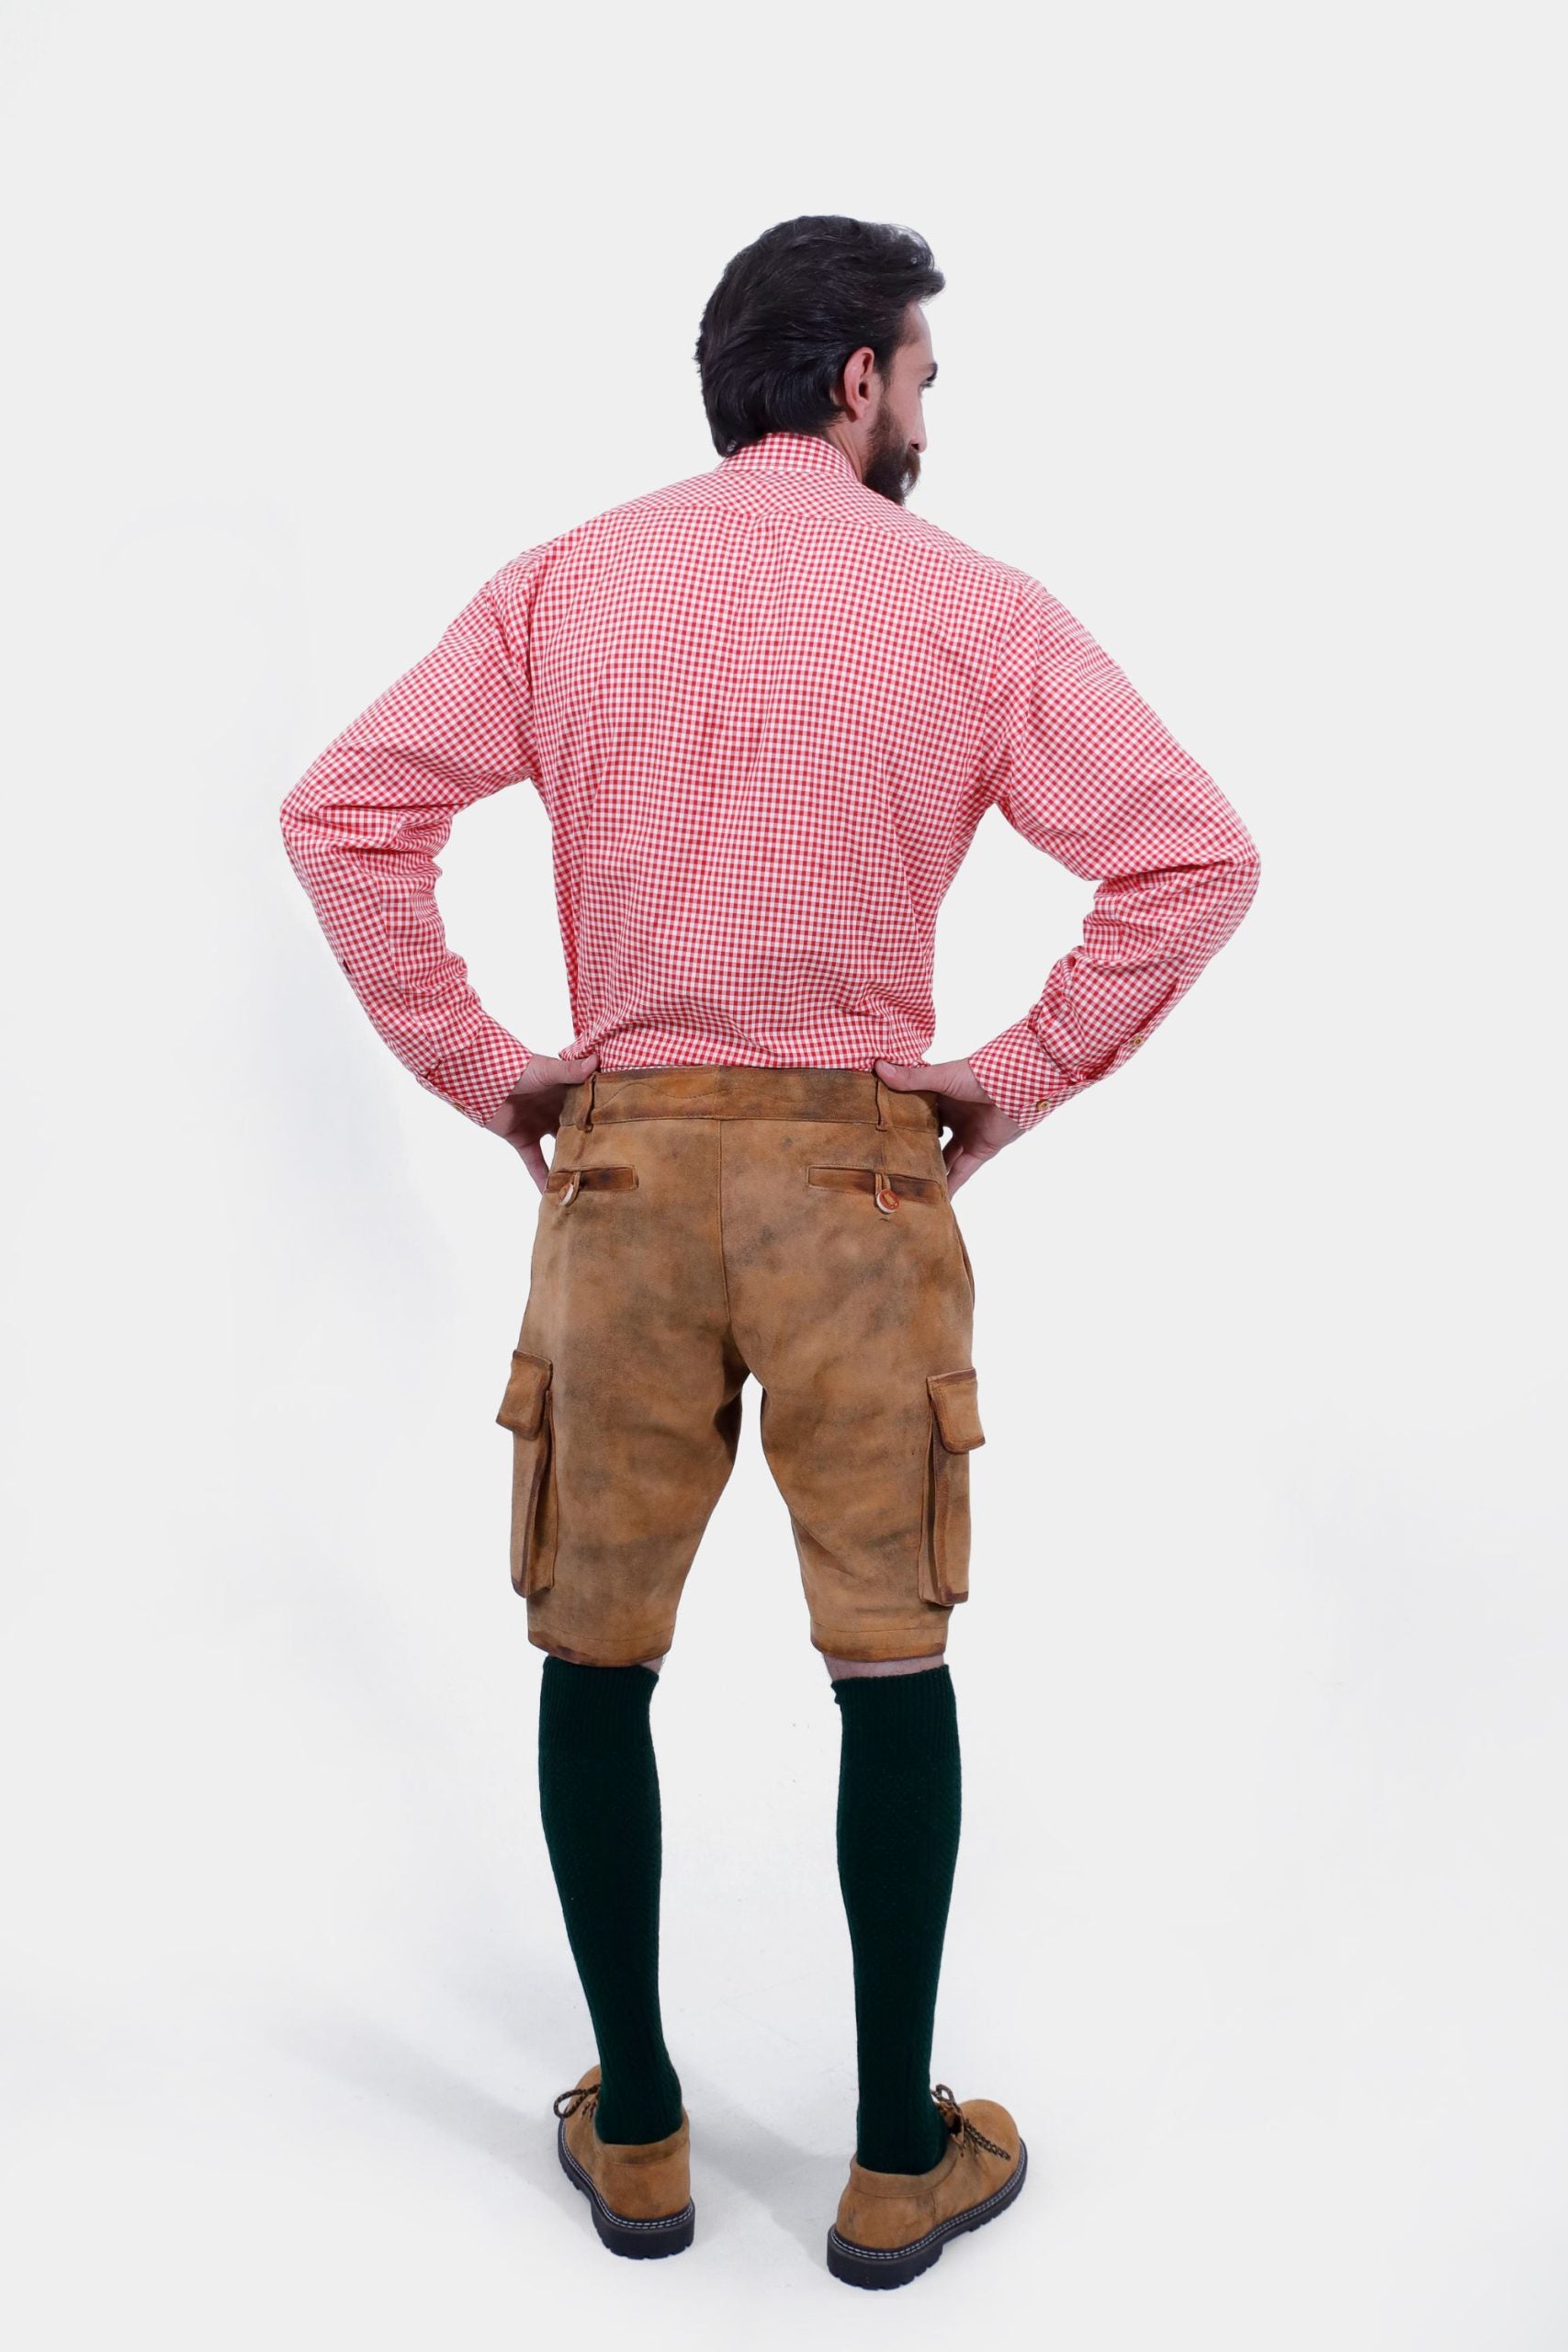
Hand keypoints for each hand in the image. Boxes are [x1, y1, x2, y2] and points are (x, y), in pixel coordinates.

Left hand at [484, 1051, 601, 1190]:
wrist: (481, 1079)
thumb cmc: (516, 1068)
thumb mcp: (547, 1070)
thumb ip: (571, 1071)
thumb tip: (597, 1060)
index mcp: (565, 1092)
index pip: (590, 1106)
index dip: (605, 1116)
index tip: (625, 1129)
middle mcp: (555, 1111)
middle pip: (577, 1130)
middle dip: (592, 1143)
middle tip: (614, 1161)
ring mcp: (539, 1126)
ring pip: (559, 1149)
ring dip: (570, 1163)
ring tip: (590, 1181)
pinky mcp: (522, 1140)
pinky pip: (535, 1162)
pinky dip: (541, 1178)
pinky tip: (553, 1195)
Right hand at [873, 1055, 1026, 1194]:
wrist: (1019, 1087)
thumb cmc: (980, 1075)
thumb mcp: (942, 1077)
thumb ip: (911, 1078)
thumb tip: (878, 1067)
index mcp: (940, 1096)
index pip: (913, 1110)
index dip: (896, 1120)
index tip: (874, 1132)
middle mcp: (952, 1117)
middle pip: (927, 1137)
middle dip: (910, 1149)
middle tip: (884, 1165)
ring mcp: (965, 1135)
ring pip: (942, 1158)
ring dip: (928, 1171)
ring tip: (904, 1187)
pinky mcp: (979, 1151)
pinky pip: (961, 1173)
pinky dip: (951, 1187)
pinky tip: (936, 1202)